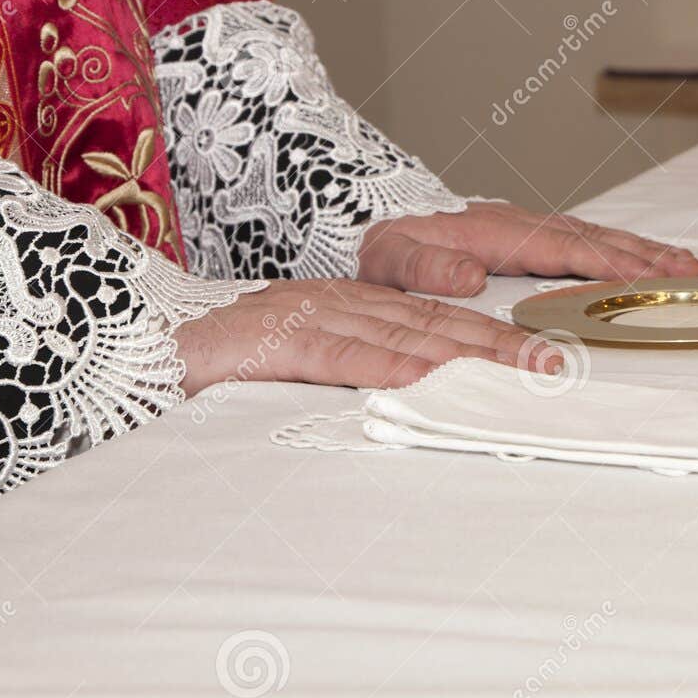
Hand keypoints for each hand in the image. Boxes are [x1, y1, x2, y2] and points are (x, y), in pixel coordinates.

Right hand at [173, 279, 560, 394]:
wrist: (142, 343)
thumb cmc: (227, 360)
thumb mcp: (307, 358)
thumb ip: (359, 366)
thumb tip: (419, 394)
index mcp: (353, 306)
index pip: (438, 320)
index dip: (494, 336)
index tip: (544, 355)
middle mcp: (342, 303)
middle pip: (437, 324)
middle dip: (501, 344)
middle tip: (554, 364)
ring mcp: (310, 316)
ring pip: (403, 334)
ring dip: (465, 354)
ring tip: (516, 369)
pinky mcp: (274, 340)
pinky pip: (338, 353)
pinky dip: (382, 366)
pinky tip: (421, 379)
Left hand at [356, 201, 697, 296]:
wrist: (369, 220)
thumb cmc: (381, 246)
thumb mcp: (389, 259)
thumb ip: (424, 266)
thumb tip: (468, 274)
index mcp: (490, 232)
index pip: (559, 249)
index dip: (603, 264)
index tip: (643, 278)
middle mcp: (515, 223)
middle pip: (590, 238)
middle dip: (641, 256)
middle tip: (686, 272)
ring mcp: (523, 226)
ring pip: (592, 236)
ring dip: (640, 250)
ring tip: (682, 265)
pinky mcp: (524, 234)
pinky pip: (581, 239)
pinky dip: (618, 248)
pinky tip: (641, 259)